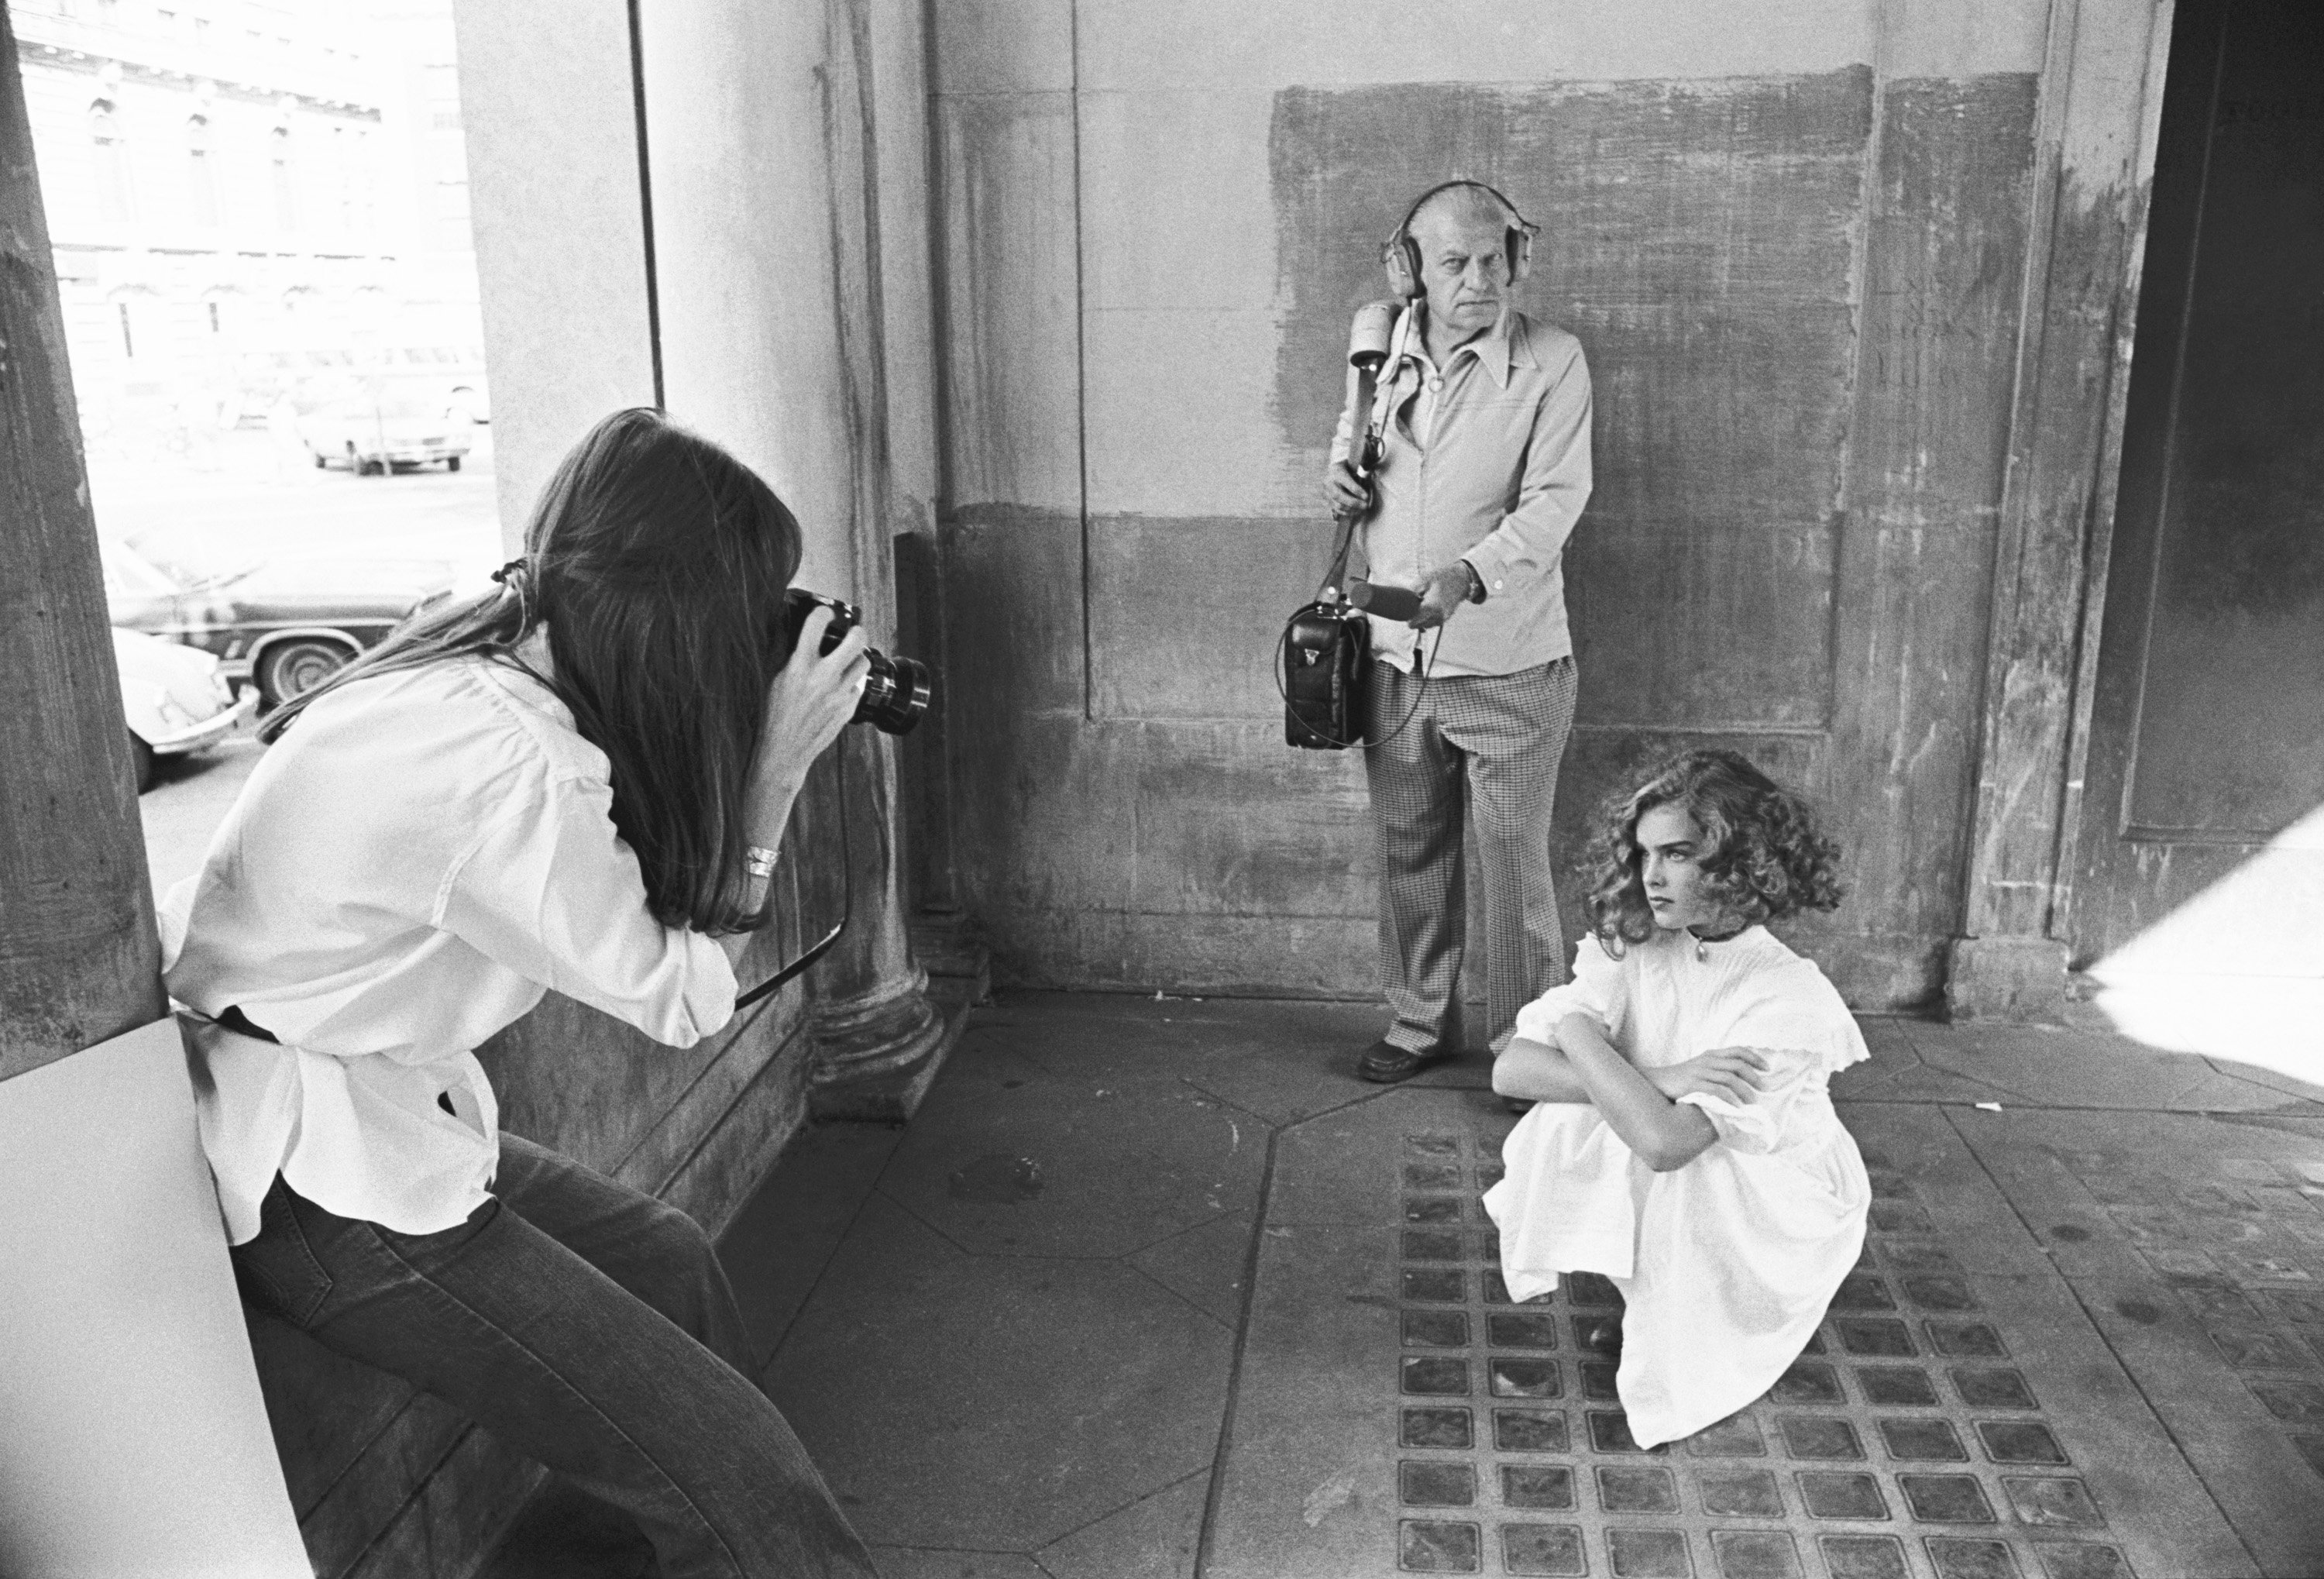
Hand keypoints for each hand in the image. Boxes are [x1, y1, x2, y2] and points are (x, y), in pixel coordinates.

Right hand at [750, 606, 869, 813]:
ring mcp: (839, 693)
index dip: (823, 613)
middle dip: (857, 631)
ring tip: (848, 660)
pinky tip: (840, 687)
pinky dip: (852, 684)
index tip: (824, 614)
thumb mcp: (776, 679)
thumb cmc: (776, 714)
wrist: (785, 750)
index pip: (817, 624)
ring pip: (863, 662)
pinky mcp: (848, 708)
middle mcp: (822, 677)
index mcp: (800, 665)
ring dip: (857, 658)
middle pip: (856, 640)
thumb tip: (799, 631)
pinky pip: (858, 686)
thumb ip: (791, 655)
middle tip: (853, 633)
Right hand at [1323, 460, 1372, 519]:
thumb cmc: (1347, 471)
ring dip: (1352, 509)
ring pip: (1338, 505)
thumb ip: (1359, 476)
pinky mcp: (1327, 501)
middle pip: (1339, 496)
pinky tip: (1356, 511)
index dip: (1356, 490)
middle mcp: (1329, 483)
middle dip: (1354, 502)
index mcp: (1336, 473)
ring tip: (1362, 509)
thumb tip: (1367, 492)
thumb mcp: (1352, 469)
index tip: (1366, 496)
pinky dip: (1347, 512)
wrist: (1333, 472)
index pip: (1346, 482)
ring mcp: (1326, 493)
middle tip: (1365, 505)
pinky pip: (1337, 510)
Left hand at [1410, 562, 1474, 629]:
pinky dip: (1427, 617)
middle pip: (1417, 625)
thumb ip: (1411, 593)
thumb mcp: (1422, 579)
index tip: (1407, 606)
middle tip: (1415, 602)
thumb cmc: (1441, 577)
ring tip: (1423, 602)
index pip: (1412, 622)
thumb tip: (1402, 604)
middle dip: (1413, 616)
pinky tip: (1428, 605)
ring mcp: (1442, 619)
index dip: (1407, 615)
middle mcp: (1438, 616)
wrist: (1461, 579)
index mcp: (1431, 607)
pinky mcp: (1445, 619)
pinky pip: (1431, 623)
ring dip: (1420, 617)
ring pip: (1424, 625)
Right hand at [1646, 1047, 1771, 1105]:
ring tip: (1751, 1103)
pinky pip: (1716, 1091)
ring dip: (1744, 1091)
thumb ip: (1717, 1070)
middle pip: (1737, 1065)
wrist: (1655, 1083)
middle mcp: (1707, 1061)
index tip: (1767, 1068)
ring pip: (1730, 1078)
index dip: (1755, 1057)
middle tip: (1764, 1089)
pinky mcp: (1693, 1085)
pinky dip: (1729, 1099)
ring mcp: (1699, 1072)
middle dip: (1754, 1077)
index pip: (1737, 1050)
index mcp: (1710, 1055)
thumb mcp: (1699, 1069)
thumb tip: (1741, 1080)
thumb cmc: (1680, 1080)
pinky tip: (1735, 1108)